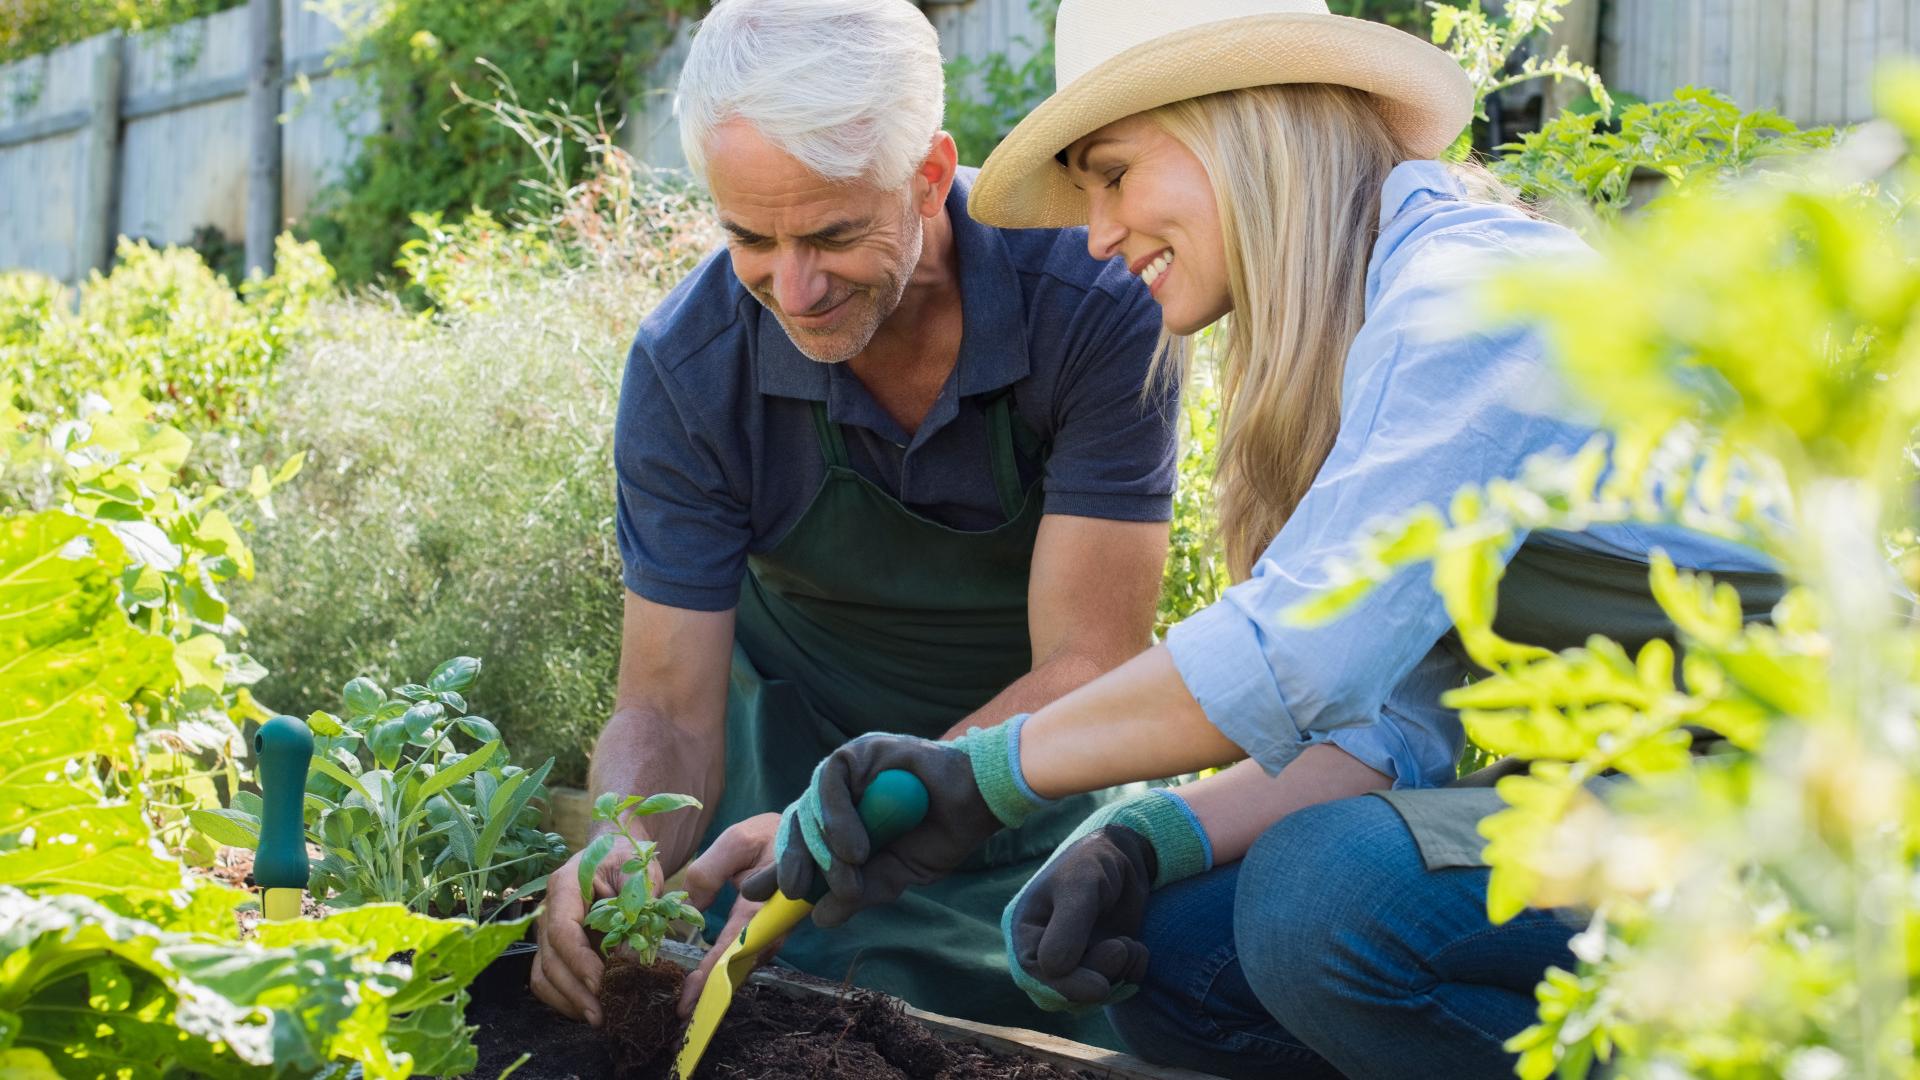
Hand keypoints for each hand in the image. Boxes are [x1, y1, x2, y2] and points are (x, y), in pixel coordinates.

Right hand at [531, 834, 660, 1024]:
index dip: (579, 961)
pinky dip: (565, 998)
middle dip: (575, 991)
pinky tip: (589, 1008)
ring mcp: (546, 930)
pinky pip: (548, 978)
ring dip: (567, 1000)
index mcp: (565, 886)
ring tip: (597, 1018)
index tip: (600, 984)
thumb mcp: (639, 873)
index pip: (562, 930)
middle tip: (602, 1015)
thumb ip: (635, 909)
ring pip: (543, 974)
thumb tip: (629, 957)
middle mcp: (547, 910)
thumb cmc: (627, 859)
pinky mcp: (553, 947)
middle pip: (550, 959)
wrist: (614, 853)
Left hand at [674, 812, 783, 1017]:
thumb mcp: (737, 840)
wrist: (809, 833)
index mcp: (763, 905)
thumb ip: (709, 872)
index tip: (689, 999)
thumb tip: (691, 909)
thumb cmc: (770, 834)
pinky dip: (728, 968)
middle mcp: (773, 927)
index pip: (732, 948)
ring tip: (692, 1002)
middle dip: (712, 991)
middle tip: (684, 1011)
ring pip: (746, 965)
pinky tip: (708, 977)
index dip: (709, 975)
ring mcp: (775, 931)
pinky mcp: (772, 930)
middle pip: (740, 967)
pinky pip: (750, 954)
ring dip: (719, 983)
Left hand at [741, 728, 1019, 927]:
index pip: (798, 845)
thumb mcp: (892, 877)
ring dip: (824, 848)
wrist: (978, 804)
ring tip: (850, 871)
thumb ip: (857, 894)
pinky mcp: (860, 750)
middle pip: (797, 826)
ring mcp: (847, 771)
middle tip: (795, 890)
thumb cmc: (939, 836)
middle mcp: (838, 795)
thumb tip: (819, 918)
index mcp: (842, 824)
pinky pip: (830, 782)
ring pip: (809, 807)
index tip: (754, 896)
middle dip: (790, 861)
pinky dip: (837, 816)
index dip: (775, 867)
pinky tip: (856, 847)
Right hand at [1001, 788, 1211, 1011]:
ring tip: (1131, 943)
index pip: (1037, 976)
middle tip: (1122, 948)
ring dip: (1119, 974)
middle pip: (1065, 993)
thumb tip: (1053, 970)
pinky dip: (1132, 974)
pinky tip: (1138, 948)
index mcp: (1026, 932)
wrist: (1124, 855)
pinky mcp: (1102, 963)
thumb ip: (1067, 928)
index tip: (1101, 987)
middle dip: (1098, 978)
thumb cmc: (1093, 862)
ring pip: (1092, 994)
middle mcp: (1046, 951)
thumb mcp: (1079, 887)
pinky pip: (1117, 987)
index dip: (1068, 988)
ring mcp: (1075, 960)